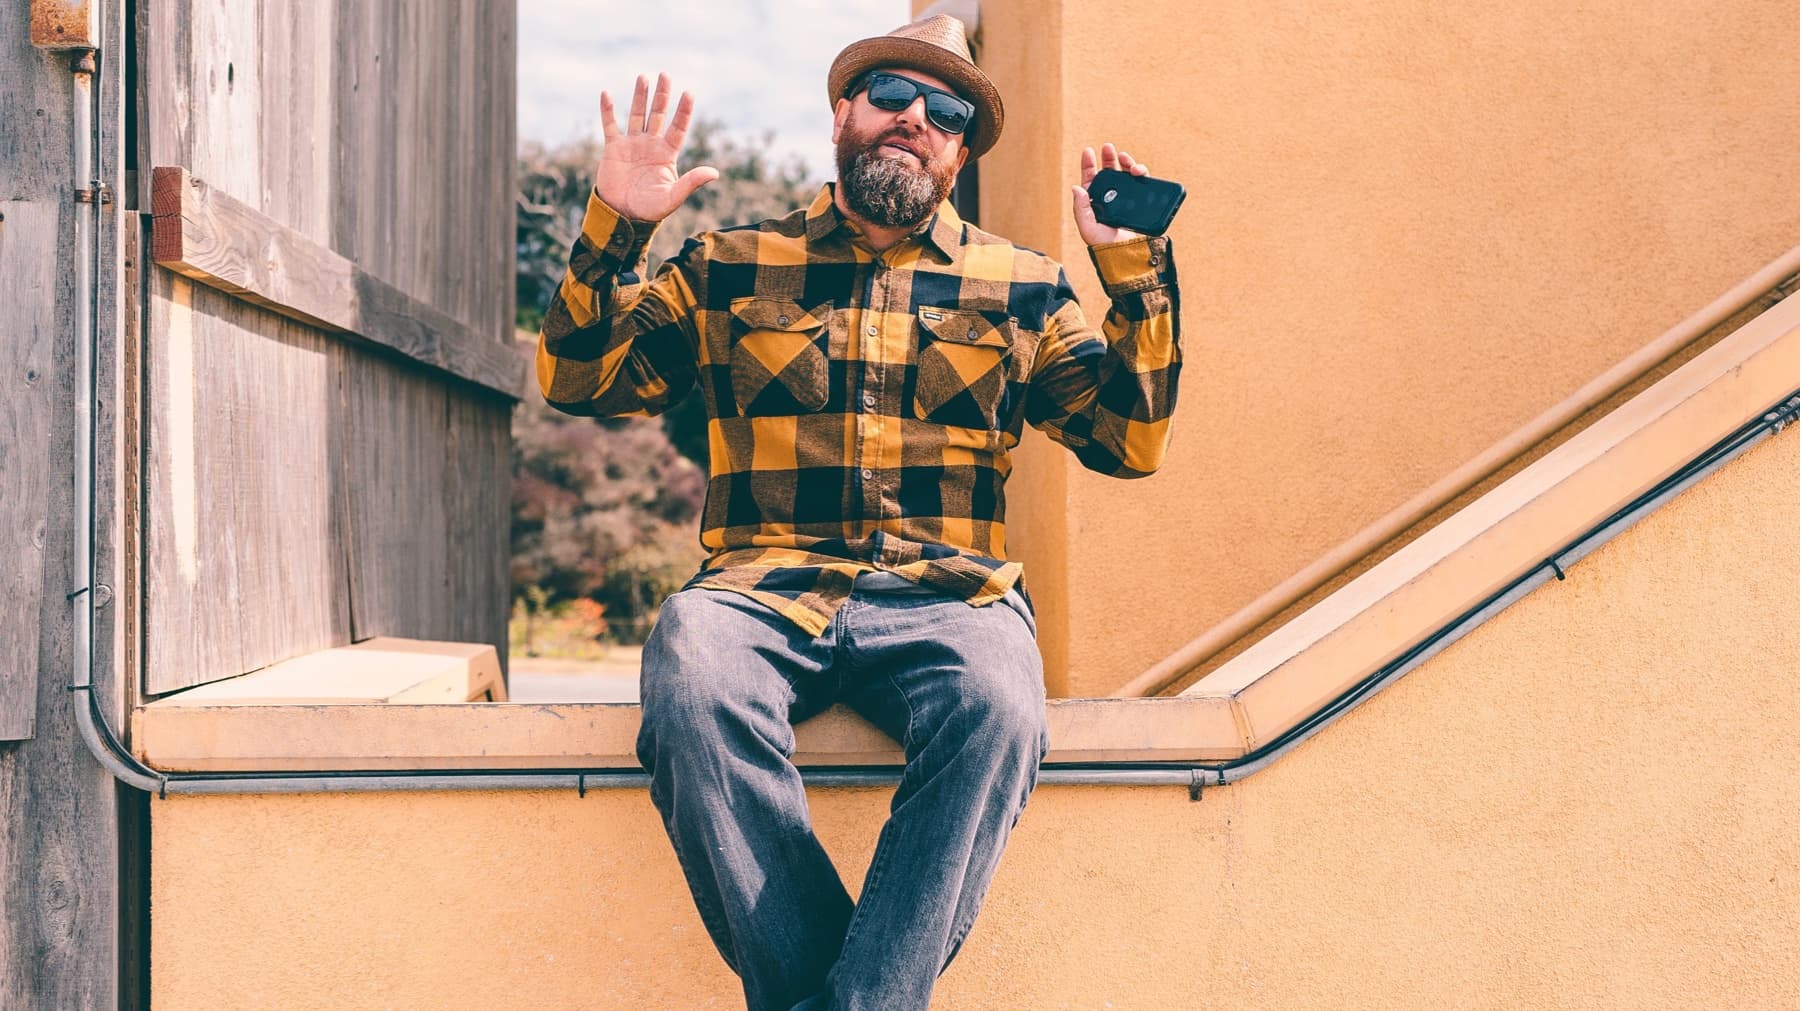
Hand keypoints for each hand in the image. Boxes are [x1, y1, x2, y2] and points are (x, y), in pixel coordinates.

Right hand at [597, 73, 718, 221]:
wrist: (623, 216)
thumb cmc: (650, 209)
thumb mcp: (673, 197)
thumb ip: (691, 182)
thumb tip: (715, 173)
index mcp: (667, 154)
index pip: (678, 128)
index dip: (683, 111)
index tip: (689, 93)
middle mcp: (651, 145)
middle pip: (658, 114)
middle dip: (662, 95)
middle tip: (666, 75)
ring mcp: (632, 144)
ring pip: (637, 115)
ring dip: (640, 96)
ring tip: (643, 77)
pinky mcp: (613, 148)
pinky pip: (610, 125)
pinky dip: (608, 110)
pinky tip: (606, 93)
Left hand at [1070, 143, 1148, 245]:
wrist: (1126, 254)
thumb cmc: (1103, 244)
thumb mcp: (1087, 227)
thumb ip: (1080, 208)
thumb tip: (1076, 187)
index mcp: (1094, 201)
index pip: (1090, 179)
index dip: (1088, 164)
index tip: (1088, 151)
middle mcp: (1110, 197)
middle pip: (1109, 171)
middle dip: (1109, 158)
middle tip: (1109, 148)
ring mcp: (1125, 198)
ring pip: (1125, 174)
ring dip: (1126, 162)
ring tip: (1126, 160)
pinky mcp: (1140, 201)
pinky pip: (1141, 183)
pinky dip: (1141, 174)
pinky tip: (1138, 172)